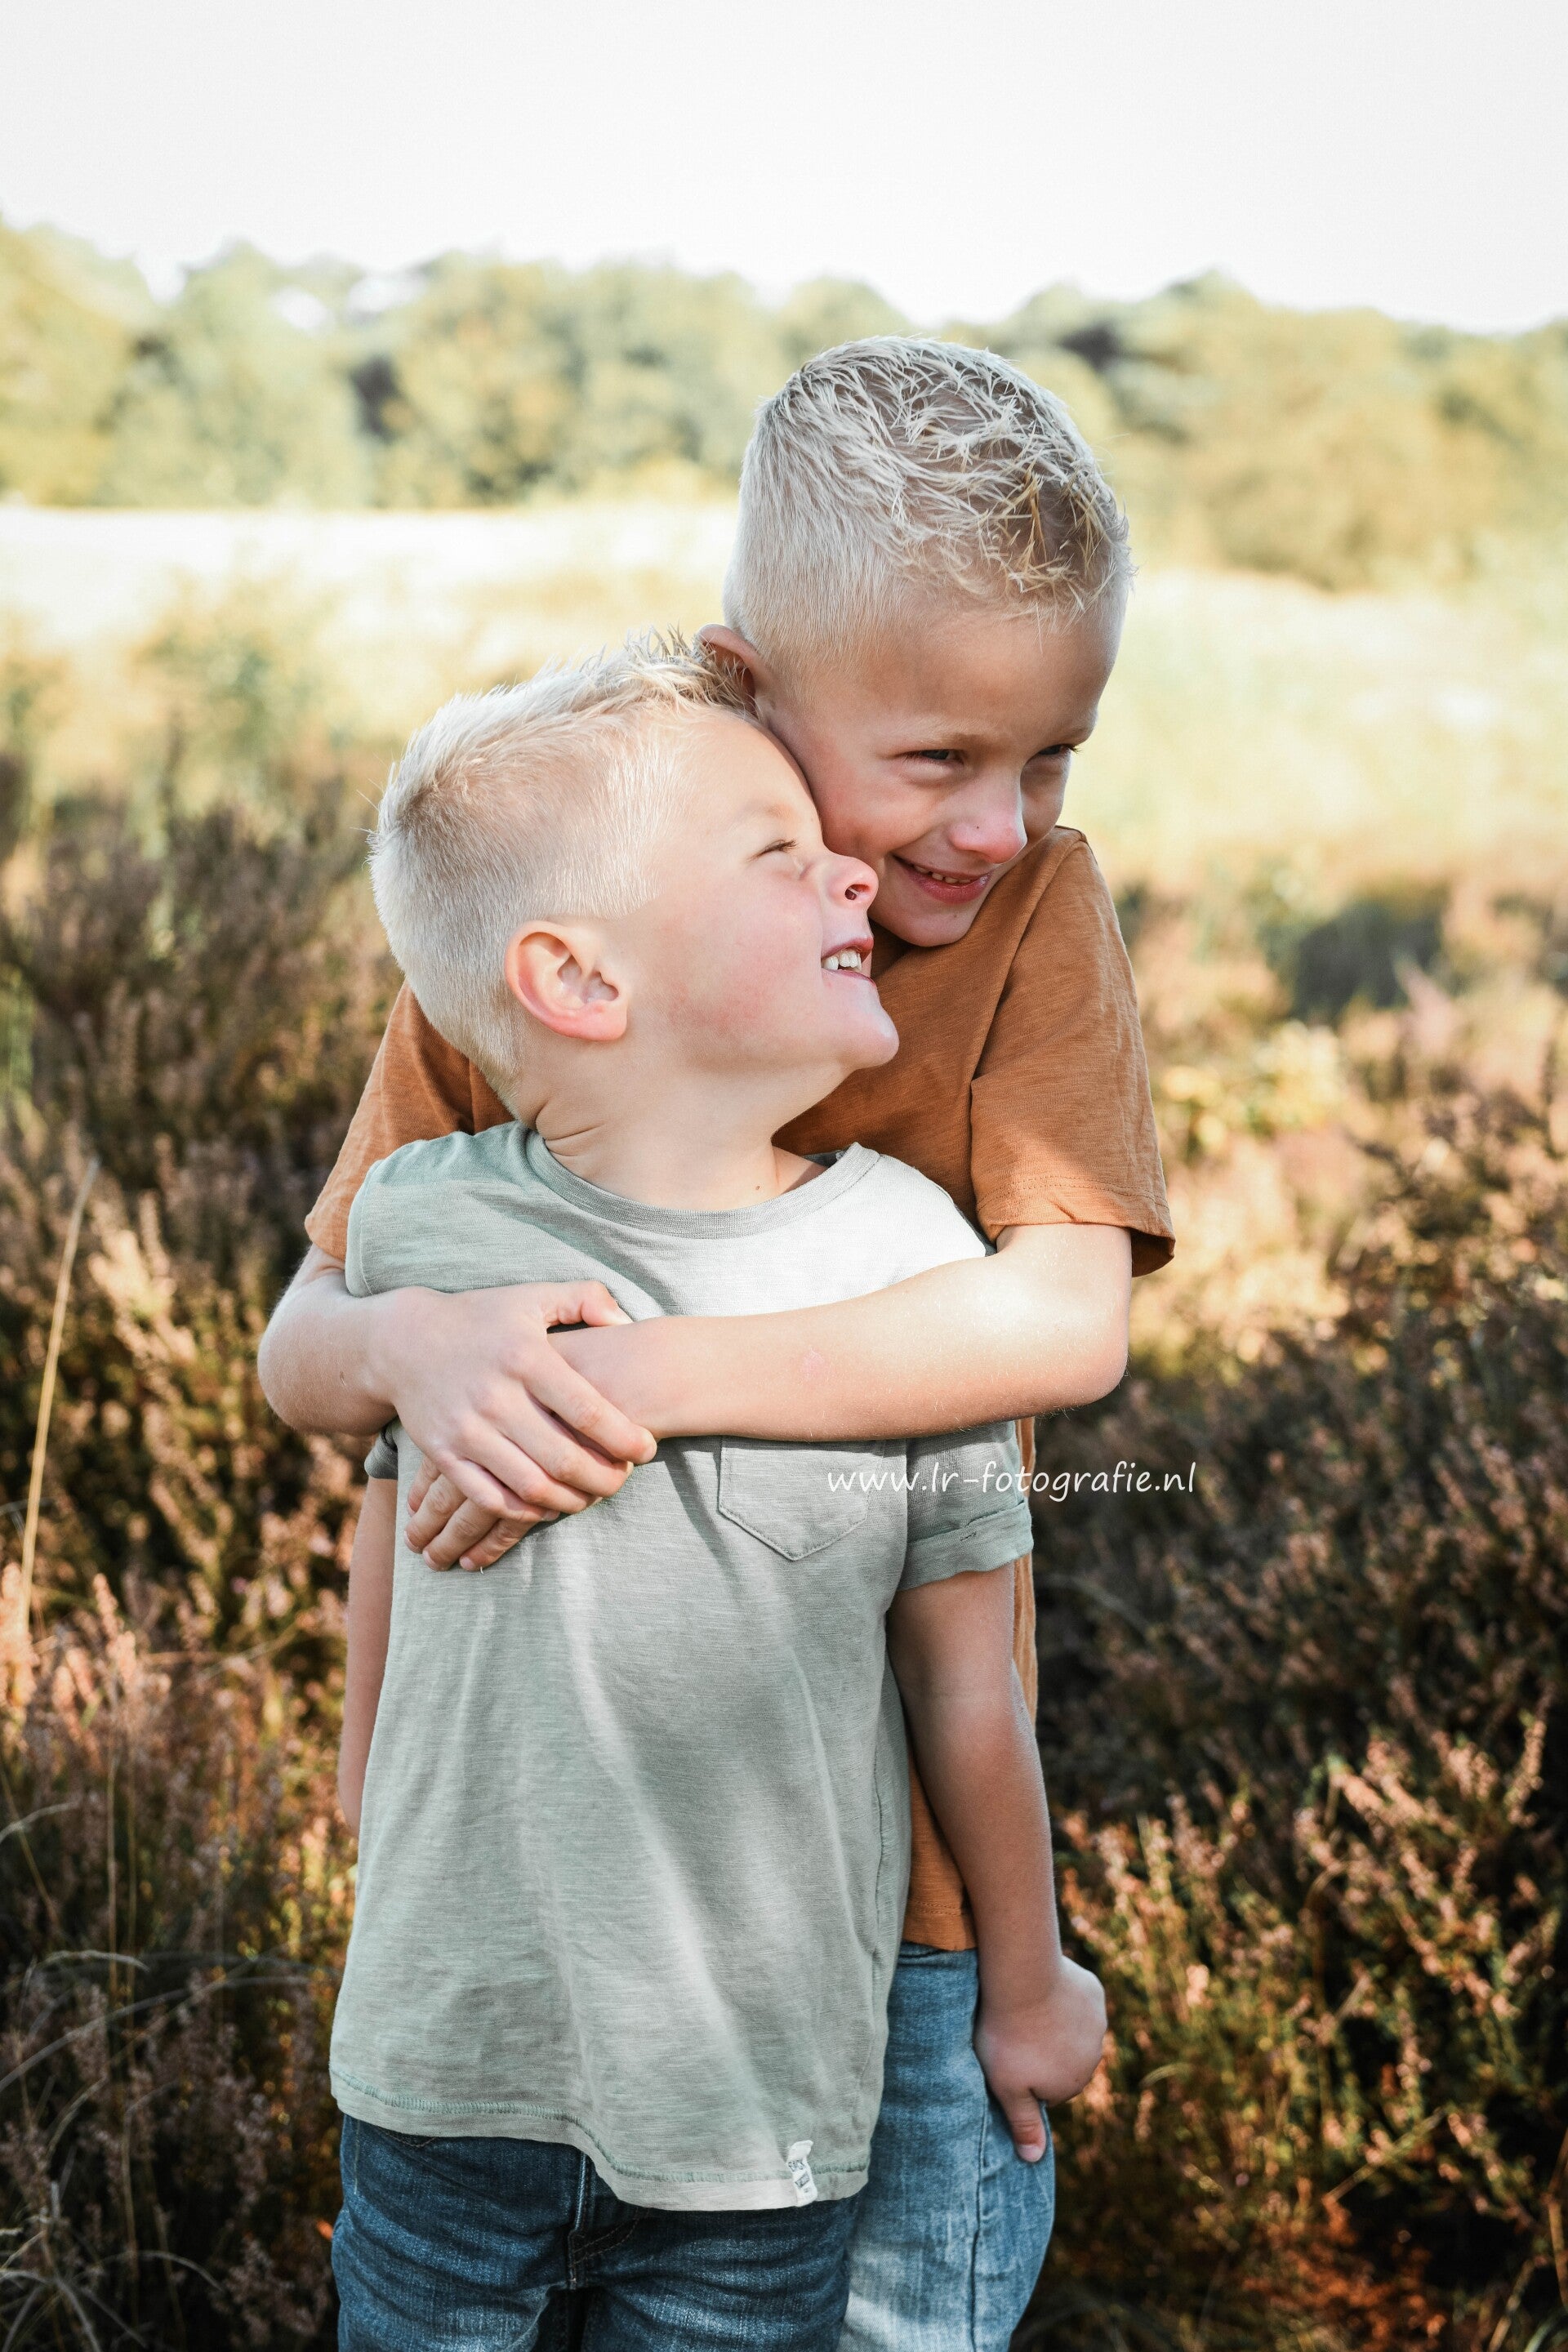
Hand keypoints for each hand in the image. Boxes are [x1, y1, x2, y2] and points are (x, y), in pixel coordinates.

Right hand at [380, 1282, 655, 1568]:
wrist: (403, 1341)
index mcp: (525, 1357)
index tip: (647, 1448)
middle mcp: (496, 1396)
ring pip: (530, 1486)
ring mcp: (467, 1429)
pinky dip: (524, 1511)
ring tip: (591, 1496)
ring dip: (570, 1501)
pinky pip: (490, 1497)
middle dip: (605, 1478)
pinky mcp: (444, 1453)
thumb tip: (625, 1322)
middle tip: (623, 1480)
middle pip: (563, 1458)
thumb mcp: (532, 1296)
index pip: (587, 1410)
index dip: (625, 1437)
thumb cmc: (481, 1318)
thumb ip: (585, 1299)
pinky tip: (547, 1506)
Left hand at [974, 1956, 1107, 2159]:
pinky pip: (1079, 2000)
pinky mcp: (1095, 1994)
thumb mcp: (1006, 2088)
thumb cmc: (1008, 2036)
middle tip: (1015, 2034)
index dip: (1026, 2074)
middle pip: (1065, 2060)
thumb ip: (1023, 2124)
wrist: (1024, 1979)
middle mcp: (1093, 2058)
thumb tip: (1034, 2160)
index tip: (1010, 2059)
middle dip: (1045, 2051)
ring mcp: (1097, 2024)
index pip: (1049, 2089)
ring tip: (1026, 2009)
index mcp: (1071, 2084)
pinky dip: (1063, 1996)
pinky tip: (1043, 1988)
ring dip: (1054, 2023)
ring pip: (1073, 2030)